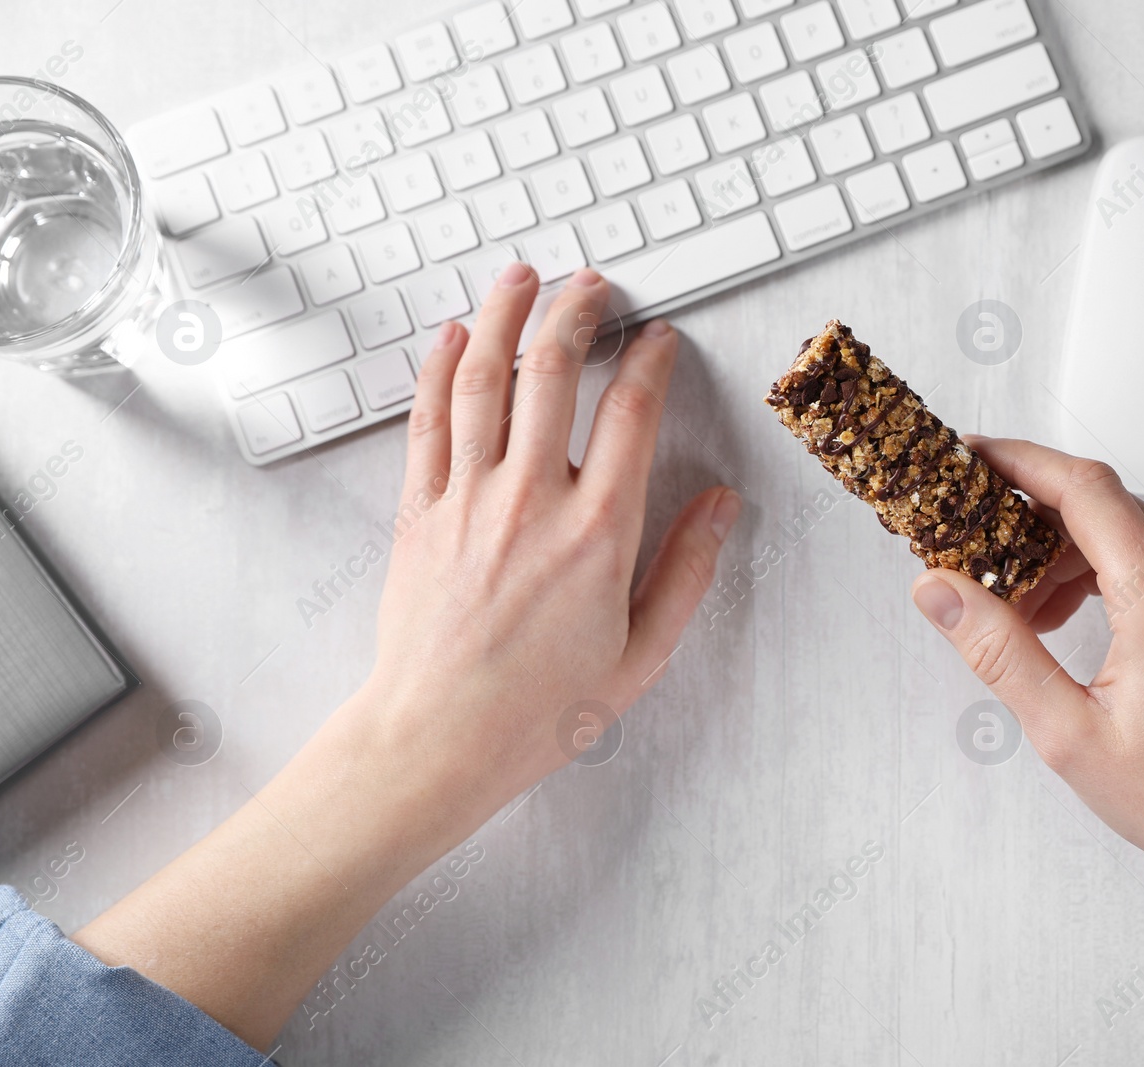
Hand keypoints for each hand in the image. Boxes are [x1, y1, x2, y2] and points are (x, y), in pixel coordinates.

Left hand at [367, 263, 740, 814]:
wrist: (437, 739)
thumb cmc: (539, 710)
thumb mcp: (641, 654)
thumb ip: (687, 572)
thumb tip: (722, 506)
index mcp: (598, 533)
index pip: (632, 414)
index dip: (651, 361)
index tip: (659, 339)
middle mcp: (532, 500)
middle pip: (554, 371)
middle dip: (577, 312)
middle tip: (592, 285)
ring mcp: (470, 500)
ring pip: (485, 379)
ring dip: (506, 315)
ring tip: (523, 277)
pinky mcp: (421, 512)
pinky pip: (429, 420)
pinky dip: (440, 368)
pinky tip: (454, 335)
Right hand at [909, 438, 1143, 1065]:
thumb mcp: (1069, 733)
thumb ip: (998, 651)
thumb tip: (939, 591)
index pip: (1083, 487)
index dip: (1018, 461)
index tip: (967, 456)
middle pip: (1099, 501)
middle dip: (1025, 515)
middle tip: (970, 542)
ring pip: (1122, 528)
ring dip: (1058, 550)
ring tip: (1015, 608)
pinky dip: (1095, 569)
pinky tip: (1063, 619)